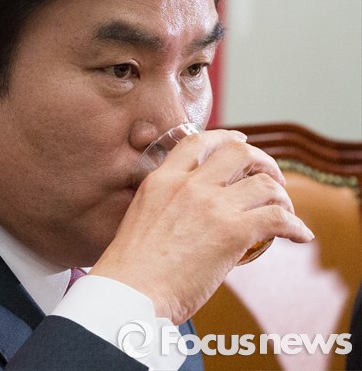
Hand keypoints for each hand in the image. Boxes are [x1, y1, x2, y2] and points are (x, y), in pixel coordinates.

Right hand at [90, 129, 313, 324]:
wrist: (131, 292)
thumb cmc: (130, 268)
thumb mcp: (140, 217)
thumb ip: (164, 204)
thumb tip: (187, 216)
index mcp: (161, 180)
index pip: (198, 141)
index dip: (226, 138)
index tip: (241, 143)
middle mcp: (188, 185)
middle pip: (238, 152)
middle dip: (263, 162)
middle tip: (271, 178)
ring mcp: (211, 206)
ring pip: (264, 184)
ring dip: (282, 196)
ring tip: (285, 211)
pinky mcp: (233, 232)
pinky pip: (278, 218)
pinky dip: (296, 226)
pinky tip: (299, 236)